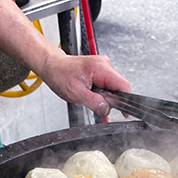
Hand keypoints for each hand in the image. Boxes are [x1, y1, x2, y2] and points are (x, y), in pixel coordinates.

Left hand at [0, 0, 130, 116]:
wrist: (52, 66)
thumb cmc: (60, 75)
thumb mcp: (76, 93)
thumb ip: (94, 103)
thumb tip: (107, 110)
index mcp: (101, 68)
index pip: (123, 85)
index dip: (126, 100)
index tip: (125, 112)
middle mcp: (105, 65)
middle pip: (119, 88)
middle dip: (111, 101)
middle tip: (97, 106)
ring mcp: (103, 67)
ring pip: (113, 88)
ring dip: (105, 98)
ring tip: (90, 97)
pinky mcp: (101, 71)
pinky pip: (108, 86)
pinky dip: (103, 94)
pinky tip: (94, 97)